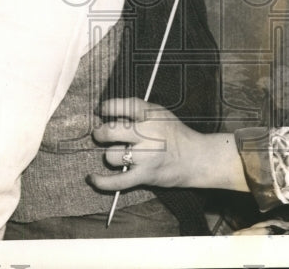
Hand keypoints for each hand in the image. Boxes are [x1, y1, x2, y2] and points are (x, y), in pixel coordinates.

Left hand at [90, 98, 246, 192]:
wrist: (196, 159)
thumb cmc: (175, 135)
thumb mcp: (160, 114)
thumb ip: (137, 112)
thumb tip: (106, 115)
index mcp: (153, 114)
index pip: (125, 105)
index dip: (109, 107)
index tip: (101, 110)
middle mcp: (149, 133)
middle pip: (111, 132)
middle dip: (101, 133)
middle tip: (101, 134)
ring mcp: (146, 156)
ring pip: (111, 155)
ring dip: (110, 155)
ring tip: (120, 154)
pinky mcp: (144, 176)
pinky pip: (117, 181)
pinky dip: (101, 181)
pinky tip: (92, 178)